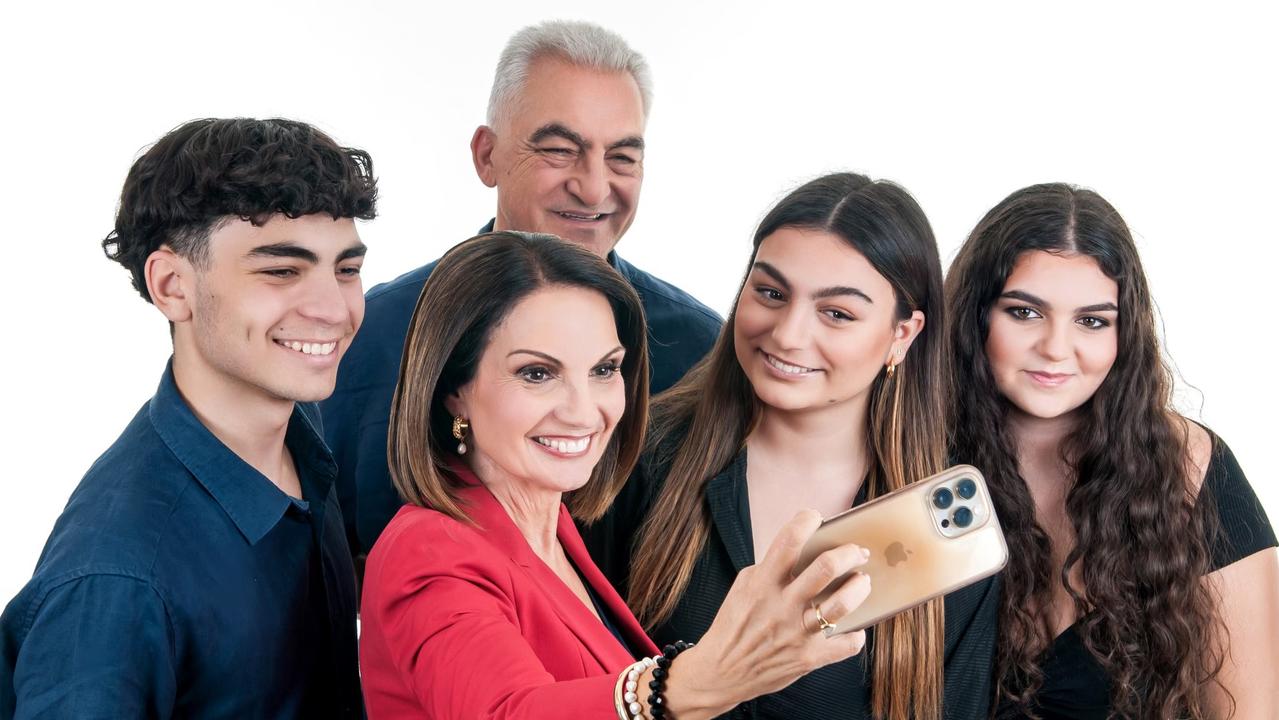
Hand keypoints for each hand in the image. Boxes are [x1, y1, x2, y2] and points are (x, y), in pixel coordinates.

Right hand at [658, 509, 871, 718]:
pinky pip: (846, 644)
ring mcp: (797, 633)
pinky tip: (853, 626)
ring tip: (862, 582)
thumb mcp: (744, 587)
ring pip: (841, 605)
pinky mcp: (809, 658)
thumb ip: (772, 569)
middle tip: (858, 552)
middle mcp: (781, 606)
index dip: (806, 521)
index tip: (815, 517)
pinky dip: (856, 634)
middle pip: (825, 568)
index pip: (788, 542)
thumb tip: (806, 551)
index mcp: (762, 584)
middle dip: (849, 553)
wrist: (721, 672)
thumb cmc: (735, 624)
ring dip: (859, 588)